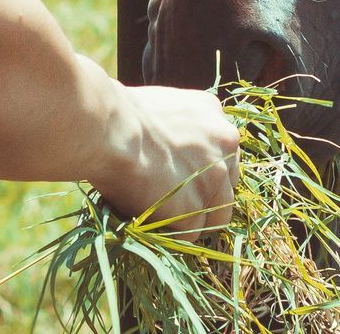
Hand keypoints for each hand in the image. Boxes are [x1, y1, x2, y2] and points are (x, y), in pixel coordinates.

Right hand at [92, 84, 239, 229]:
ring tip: (164, 218)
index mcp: (214, 113)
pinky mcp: (196, 208)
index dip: (204, 168)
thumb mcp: (163, 107)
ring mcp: (215, 177)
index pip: (224, 150)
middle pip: (227, 182)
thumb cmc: (121, 116)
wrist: (112, 130)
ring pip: (218, 214)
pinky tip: (151, 220)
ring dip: (193, 219)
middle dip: (207, 195)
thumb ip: (178, 128)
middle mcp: (225, 143)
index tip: (183, 176)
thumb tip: (167, 148)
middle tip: (176, 201)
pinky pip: (190, 232)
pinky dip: (172, 232)